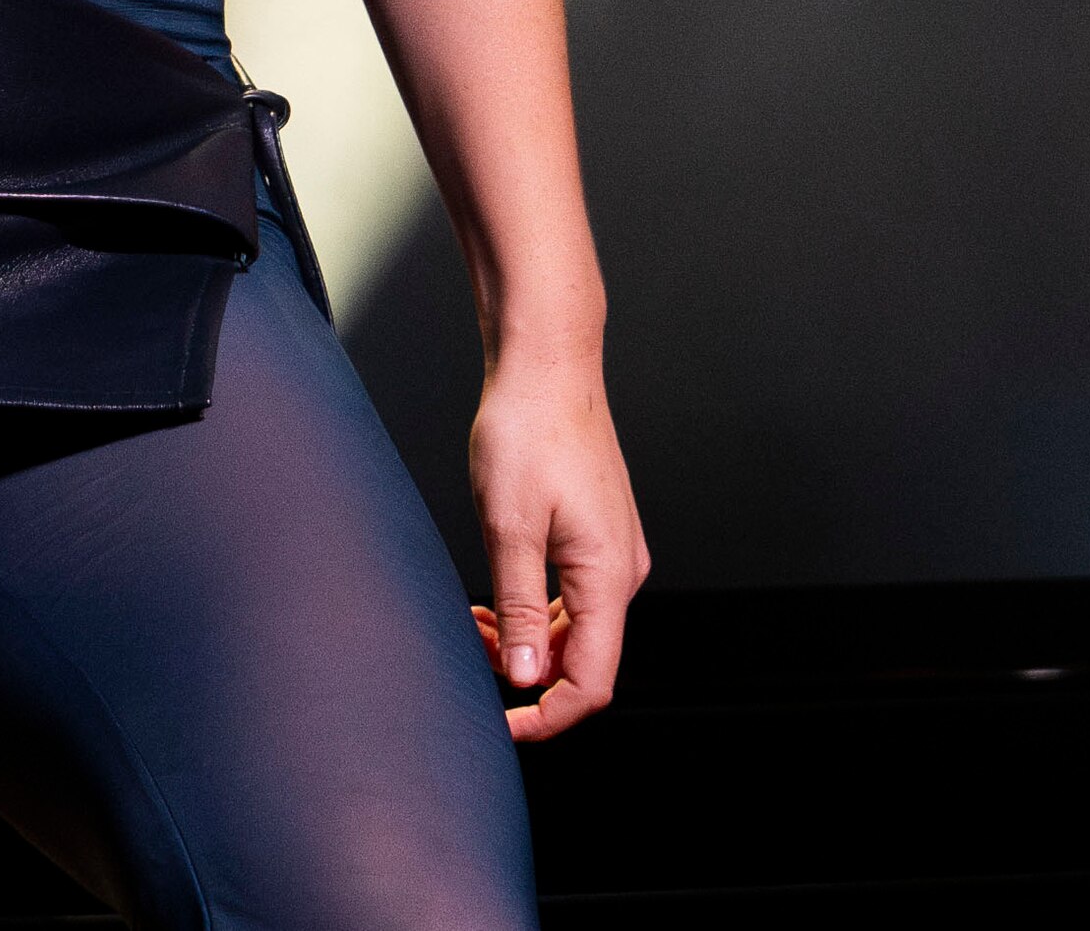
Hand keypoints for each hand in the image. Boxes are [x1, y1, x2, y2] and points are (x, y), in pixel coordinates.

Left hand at [468, 352, 643, 739]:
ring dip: (527, 644)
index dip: (545, 716)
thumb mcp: (509, 525)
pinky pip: (572, 598)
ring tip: (472, 626)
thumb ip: (520, 607)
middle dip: (526, 677)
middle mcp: (621, 571)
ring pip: (575, 630)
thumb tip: (525, 679)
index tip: (497, 724)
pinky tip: (494, 604)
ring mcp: (612, 553)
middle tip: (468, 656)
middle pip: (584, 662)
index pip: (590, 683)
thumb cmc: (526, 431)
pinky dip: (534, 613)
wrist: (546, 366)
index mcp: (608, 576)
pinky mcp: (597, 536)